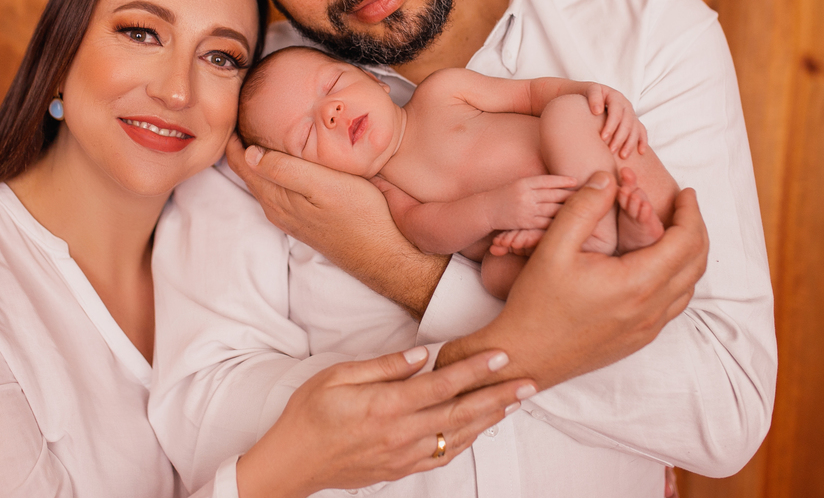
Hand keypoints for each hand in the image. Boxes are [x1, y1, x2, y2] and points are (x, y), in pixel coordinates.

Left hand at [226, 135, 446, 316]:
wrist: (383, 254)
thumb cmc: (359, 216)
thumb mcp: (323, 185)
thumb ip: (286, 169)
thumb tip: (249, 153)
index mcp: (276, 197)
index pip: (240, 163)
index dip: (233, 137)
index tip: (233, 110)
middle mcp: (277, 209)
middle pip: (248, 173)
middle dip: (241, 145)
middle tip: (243, 115)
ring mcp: (291, 217)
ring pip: (263, 183)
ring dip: (256, 160)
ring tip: (259, 132)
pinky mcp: (306, 220)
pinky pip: (279, 191)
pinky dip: (273, 173)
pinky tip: (286, 163)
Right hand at [236, 347, 537, 497]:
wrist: (294, 462)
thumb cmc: (309, 414)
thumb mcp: (337, 376)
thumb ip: (384, 366)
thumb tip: (422, 354)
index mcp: (386, 406)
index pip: (442, 385)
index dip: (475, 370)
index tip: (502, 355)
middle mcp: (401, 433)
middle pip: (461, 412)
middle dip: (499, 396)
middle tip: (529, 382)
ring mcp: (404, 455)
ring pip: (458, 436)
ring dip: (490, 418)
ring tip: (514, 402)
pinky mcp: (401, 468)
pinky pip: (443, 456)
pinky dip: (466, 441)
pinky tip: (478, 429)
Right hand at [437, 171, 707, 388]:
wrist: (525, 355)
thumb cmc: (536, 303)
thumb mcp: (554, 247)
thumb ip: (583, 208)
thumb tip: (606, 178)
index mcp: (636, 283)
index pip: (685, 241)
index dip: (690, 213)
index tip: (685, 193)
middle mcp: (650, 309)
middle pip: (696, 264)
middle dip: (696, 229)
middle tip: (685, 206)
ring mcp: (647, 328)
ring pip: (688, 287)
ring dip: (689, 255)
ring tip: (675, 230)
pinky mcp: (638, 339)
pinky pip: (672, 305)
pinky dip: (677, 278)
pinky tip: (656, 265)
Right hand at [484, 174, 576, 232]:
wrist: (485, 211)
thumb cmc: (505, 197)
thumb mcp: (519, 185)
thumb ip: (538, 185)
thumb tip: (561, 183)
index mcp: (524, 183)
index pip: (548, 180)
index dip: (563, 181)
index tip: (576, 181)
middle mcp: (526, 195)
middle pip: (554, 195)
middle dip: (572, 196)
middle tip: (589, 195)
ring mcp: (526, 210)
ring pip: (553, 210)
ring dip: (569, 210)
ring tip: (585, 210)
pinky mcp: (525, 224)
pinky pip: (546, 224)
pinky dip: (559, 224)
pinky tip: (570, 224)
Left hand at [584, 83, 647, 157]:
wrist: (592, 94)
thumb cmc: (589, 95)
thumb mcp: (590, 90)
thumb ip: (594, 97)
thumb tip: (598, 111)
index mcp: (615, 97)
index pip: (616, 112)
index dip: (611, 125)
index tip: (602, 138)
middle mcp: (626, 105)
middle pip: (627, 123)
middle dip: (620, 138)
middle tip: (611, 150)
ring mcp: (631, 113)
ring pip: (635, 129)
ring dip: (630, 143)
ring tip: (622, 156)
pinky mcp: (634, 120)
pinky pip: (641, 130)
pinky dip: (643, 141)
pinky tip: (641, 152)